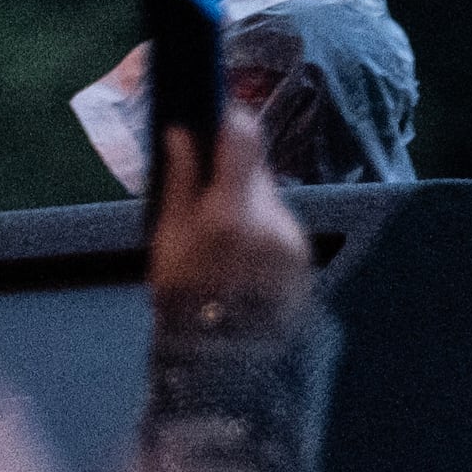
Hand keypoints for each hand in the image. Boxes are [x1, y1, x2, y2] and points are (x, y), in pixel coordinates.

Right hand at [146, 99, 315, 343]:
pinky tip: (241, 256)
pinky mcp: (303, 256)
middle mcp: (270, 218)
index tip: (214, 112)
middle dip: (231, 170)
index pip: (244, 138)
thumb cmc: (183, 296)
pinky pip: (279, 226)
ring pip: (267, 198)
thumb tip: (182, 132)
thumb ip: (180, 182)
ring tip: (221, 236)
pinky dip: (260, 229)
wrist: (224, 359)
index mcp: (230, 211)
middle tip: (204, 186)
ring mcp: (292, 238)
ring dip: (246, 202)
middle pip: (256, 169)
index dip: (230, 116)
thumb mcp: (168, 239)